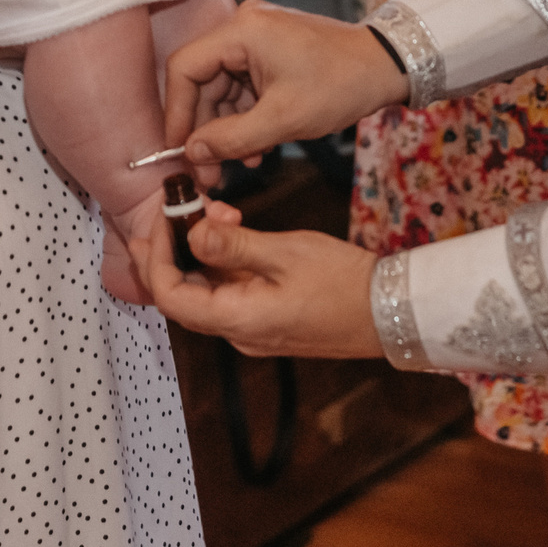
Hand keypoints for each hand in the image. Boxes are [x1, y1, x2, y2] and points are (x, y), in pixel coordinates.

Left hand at [143, 202, 383, 359]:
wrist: (391, 312)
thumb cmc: (343, 282)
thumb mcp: (285, 252)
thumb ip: (232, 245)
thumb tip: (190, 233)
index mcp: (237, 321)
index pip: (170, 296)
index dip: (156, 257)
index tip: (164, 218)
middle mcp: (238, 334)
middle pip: (182, 297)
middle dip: (170, 252)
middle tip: (171, 213)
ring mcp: (253, 331)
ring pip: (206, 293)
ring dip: (200, 253)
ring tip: (216, 212)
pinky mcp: (267, 321)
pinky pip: (230, 295)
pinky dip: (223, 264)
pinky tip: (236, 232)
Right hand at [161, 1, 410, 176]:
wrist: (387, 66)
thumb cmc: (340, 85)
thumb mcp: (283, 120)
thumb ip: (231, 139)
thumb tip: (191, 152)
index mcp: (241, 31)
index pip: (185, 68)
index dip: (176, 112)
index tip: (178, 150)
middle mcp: (242, 26)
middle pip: (202, 81)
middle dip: (205, 129)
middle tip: (209, 171)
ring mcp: (256, 37)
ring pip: (221, 88)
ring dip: (227, 128)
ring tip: (242, 164)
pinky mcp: (269, 50)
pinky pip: (242, 86)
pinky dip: (245, 117)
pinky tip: (256, 147)